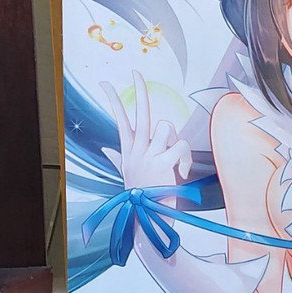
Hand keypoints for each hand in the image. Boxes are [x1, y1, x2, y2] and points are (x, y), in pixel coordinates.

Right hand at [100, 70, 191, 189]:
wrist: (148, 220)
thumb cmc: (142, 197)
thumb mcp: (126, 174)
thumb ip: (117, 159)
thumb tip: (106, 150)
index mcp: (129, 151)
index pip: (119, 120)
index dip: (113, 100)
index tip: (104, 84)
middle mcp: (137, 151)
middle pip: (140, 113)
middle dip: (139, 91)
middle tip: (135, 72)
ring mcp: (149, 156)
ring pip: (168, 128)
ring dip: (176, 141)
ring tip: (176, 161)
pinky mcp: (163, 163)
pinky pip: (181, 146)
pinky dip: (186, 158)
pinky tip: (182, 171)